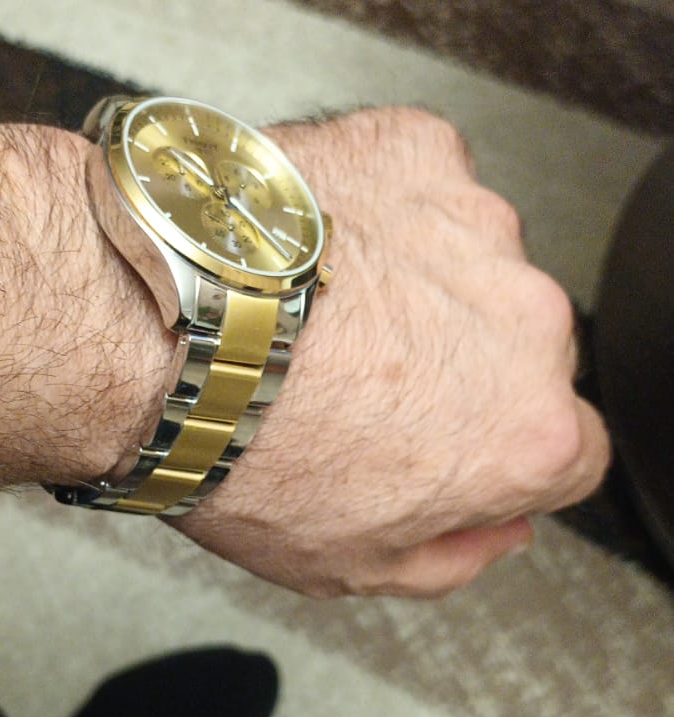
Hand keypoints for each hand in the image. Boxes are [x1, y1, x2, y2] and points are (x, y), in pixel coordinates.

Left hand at [178, 107, 609, 596]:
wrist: (147, 324)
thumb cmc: (230, 440)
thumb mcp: (349, 565)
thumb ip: (452, 556)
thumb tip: (491, 532)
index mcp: (525, 430)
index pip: (568, 451)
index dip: (499, 457)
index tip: (446, 450)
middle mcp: (523, 319)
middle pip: (522, 350)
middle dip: (459, 368)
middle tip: (357, 385)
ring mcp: (472, 223)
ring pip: (471, 261)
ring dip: (417, 283)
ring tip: (316, 312)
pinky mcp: (414, 150)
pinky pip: (418, 185)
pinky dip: (374, 209)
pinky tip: (308, 250)